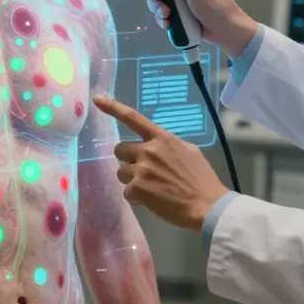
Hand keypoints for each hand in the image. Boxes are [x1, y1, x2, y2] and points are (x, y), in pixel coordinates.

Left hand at [92, 95, 229, 230]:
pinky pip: (126, 191)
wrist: (206, 205)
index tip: (97, 99)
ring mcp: (141, 169)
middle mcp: (148, 150)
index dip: (112, 108)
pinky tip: (152, 200)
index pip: (133, 118)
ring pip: (121, 172)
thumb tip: (159, 146)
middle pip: (120, 149)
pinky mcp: (137, 189)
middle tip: (144, 171)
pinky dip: (136, 197)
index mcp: (162, 138)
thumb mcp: (190, 151)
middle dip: (128, 160)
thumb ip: (169, 145)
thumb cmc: (202, 179)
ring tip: (151, 188)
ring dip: (132, 180)